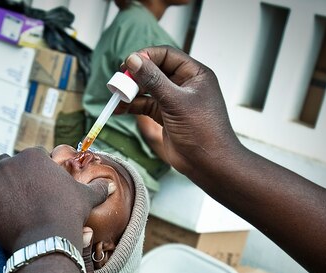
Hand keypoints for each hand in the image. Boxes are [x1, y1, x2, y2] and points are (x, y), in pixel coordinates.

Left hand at [0, 147, 109, 252]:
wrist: (47, 240)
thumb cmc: (68, 215)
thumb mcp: (85, 198)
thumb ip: (97, 188)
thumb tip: (110, 186)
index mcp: (33, 155)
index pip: (28, 157)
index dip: (32, 171)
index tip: (35, 187)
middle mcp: (10, 162)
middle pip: (5, 164)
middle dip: (10, 176)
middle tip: (18, 196)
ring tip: (1, 201)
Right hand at [117, 46, 239, 176]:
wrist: (208, 163)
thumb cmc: (202, 132)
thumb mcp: (175, 101)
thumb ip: (153, 80)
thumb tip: (134, 60)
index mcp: (195, 74)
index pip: (166, 55)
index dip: (146, 57)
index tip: (129, 63)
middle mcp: (184, 84)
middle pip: (154, 71)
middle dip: (136, 76)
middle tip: (120, 81)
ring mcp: (174, 100)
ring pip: (147, 89)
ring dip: (131, 92)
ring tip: (117, 96)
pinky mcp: (165, 115)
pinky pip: (145, 105)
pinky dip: (132, 106)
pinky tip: (120, 108)